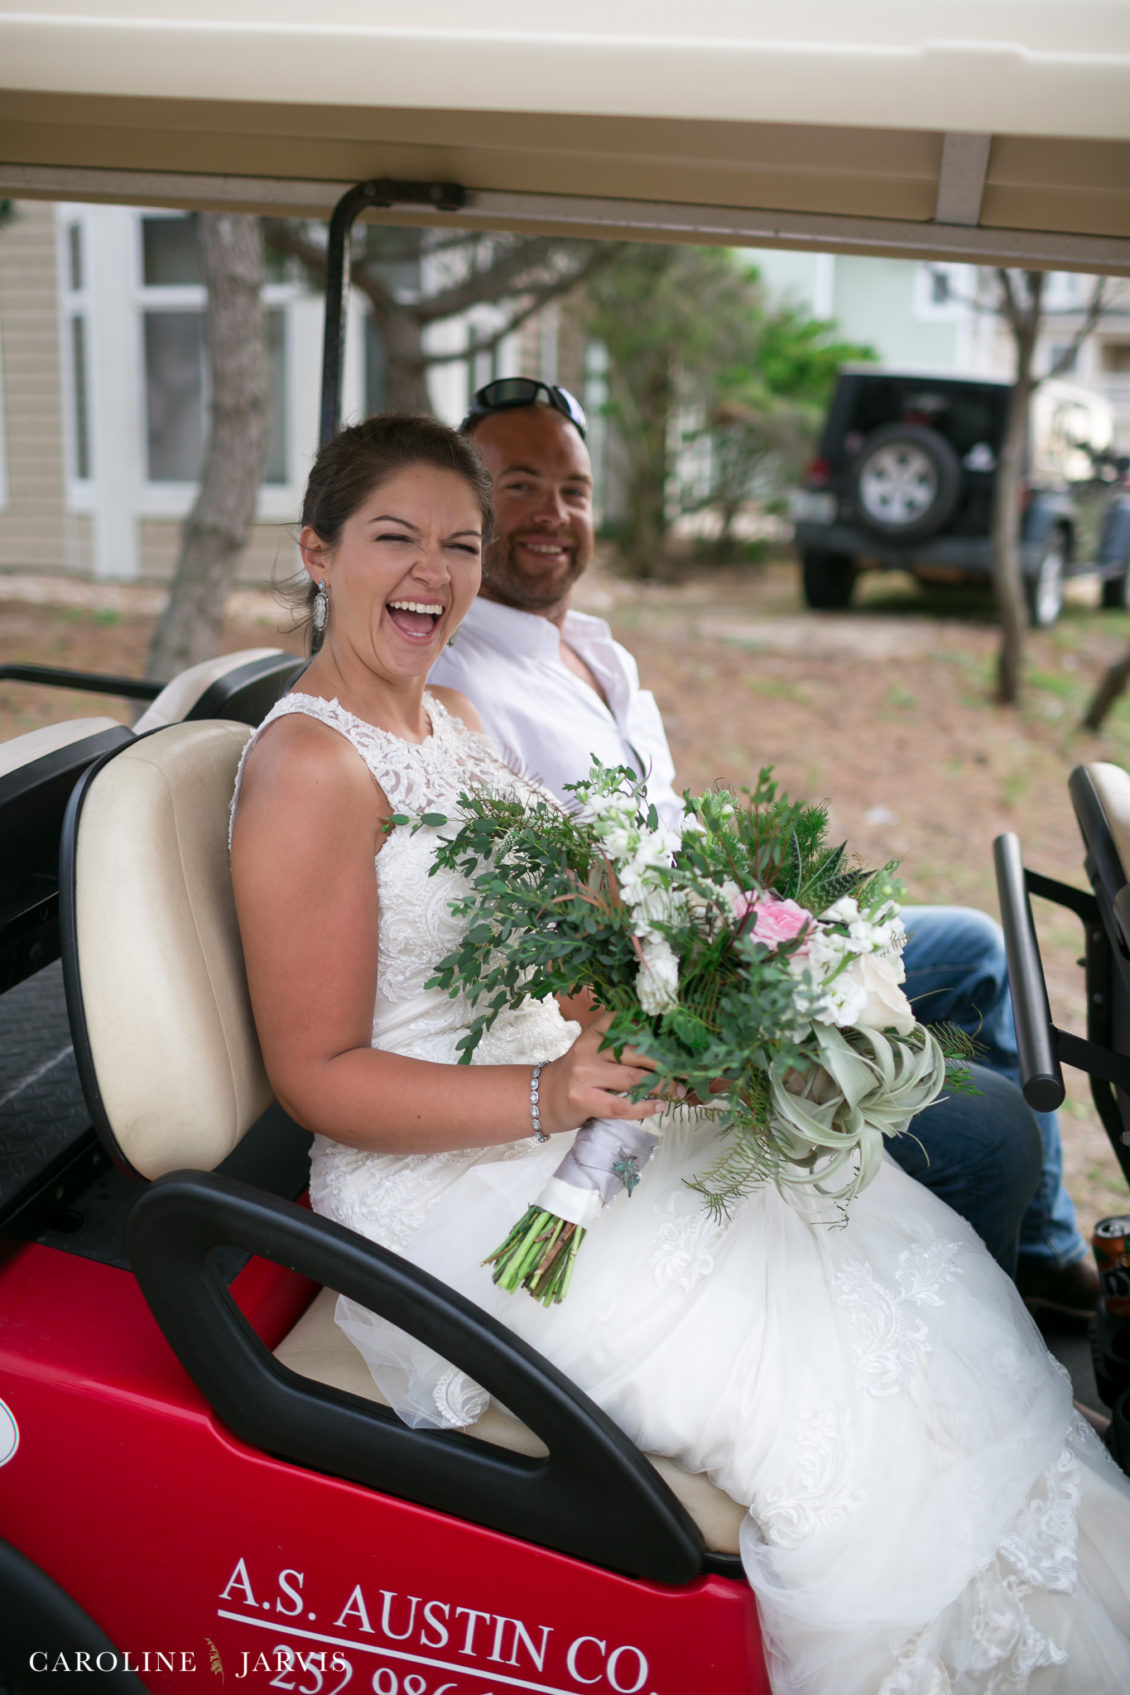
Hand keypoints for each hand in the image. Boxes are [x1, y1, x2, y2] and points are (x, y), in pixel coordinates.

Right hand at [538, 1012, 682, 1133]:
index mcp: (595, 1032)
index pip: (629, 1022)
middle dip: (666, 1062)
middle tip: (687, 1069)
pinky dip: (645, 1107)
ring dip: (661, 1086)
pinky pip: (622, 1105)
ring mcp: (584, 1074)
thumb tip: (667, 1050)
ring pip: (633, 1079)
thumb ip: (621, 1045)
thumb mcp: (594, 1049)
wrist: (544, 1097)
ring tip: (678, 1090)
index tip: (680, 1036)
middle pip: (636, 1052)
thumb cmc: (579, 1073)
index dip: (656, 1028)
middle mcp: (589, 1049)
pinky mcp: (583, 1099)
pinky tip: (659, 1106)